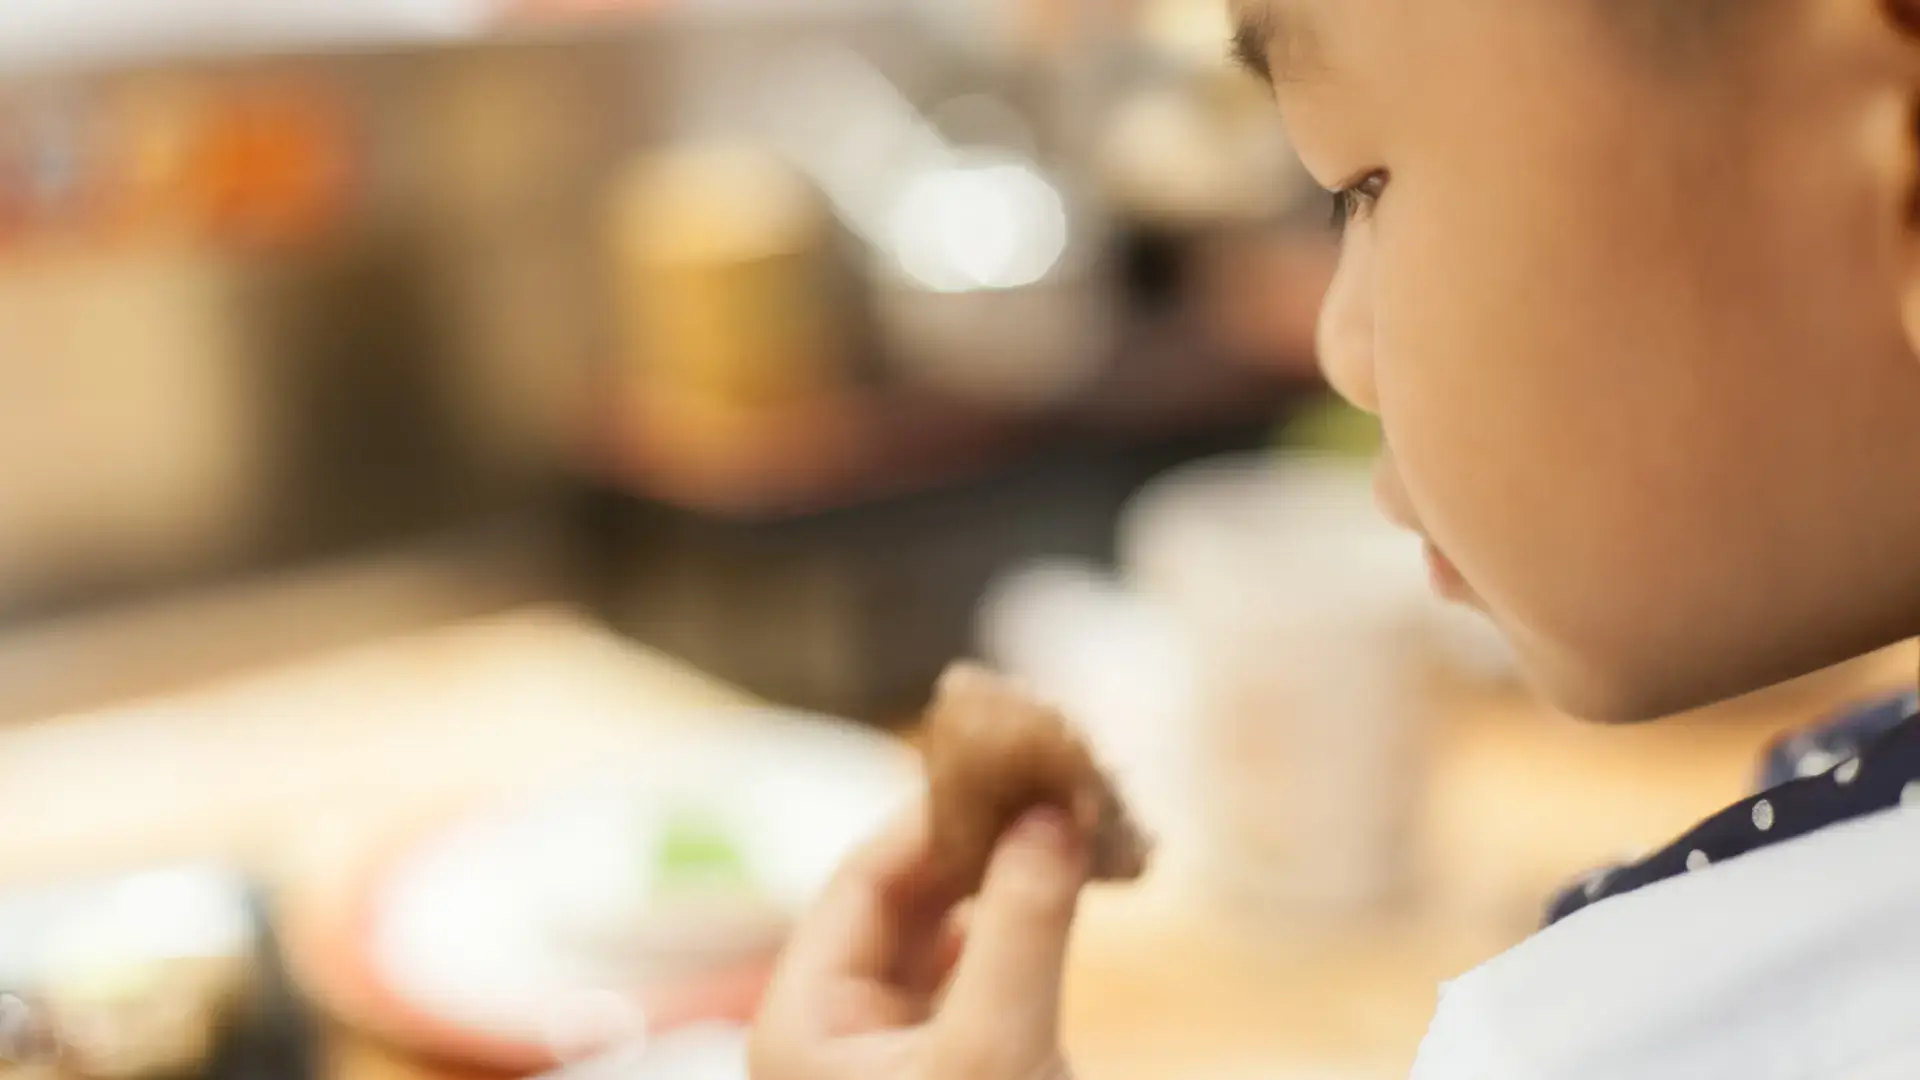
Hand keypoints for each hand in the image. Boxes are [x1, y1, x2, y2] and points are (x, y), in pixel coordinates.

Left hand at [749, 803, 1089, 1079]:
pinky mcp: (957, 1071)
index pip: (862, 880)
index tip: (1015, 767)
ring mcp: (896, 1058)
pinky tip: (1067, 895)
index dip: (938, 818)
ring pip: (949, 937)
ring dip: (1007, 884)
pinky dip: (1025, 933)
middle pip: (904, 902)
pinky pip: (984, 978)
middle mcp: (836, 1035)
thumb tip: (1053, 810)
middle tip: (1053, 785)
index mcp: (802, 1025)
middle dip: (981, 846)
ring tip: (1070, 826)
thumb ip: (1020, 929)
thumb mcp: (995, 1053)